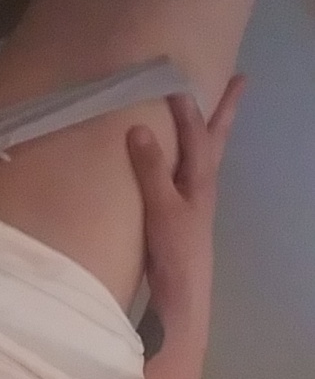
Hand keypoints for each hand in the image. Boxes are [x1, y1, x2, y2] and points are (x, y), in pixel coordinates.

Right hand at [127, 74, 246, 321]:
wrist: (182, 297)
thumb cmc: (176, 253)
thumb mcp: (162, 208)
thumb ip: (151, 170)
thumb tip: (138, 127)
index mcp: (200, 181)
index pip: (197, 135)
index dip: (187, 108)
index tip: (174, 80)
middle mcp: (201, 188)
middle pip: (215, 141)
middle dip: (224, 112)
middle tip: (240, 82)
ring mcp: (192, 204)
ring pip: (203, 158)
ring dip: (206, 133)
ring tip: (205, 114)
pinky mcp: (179, 219)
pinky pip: (182, 177)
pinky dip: (182, 160)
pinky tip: (171, 163)